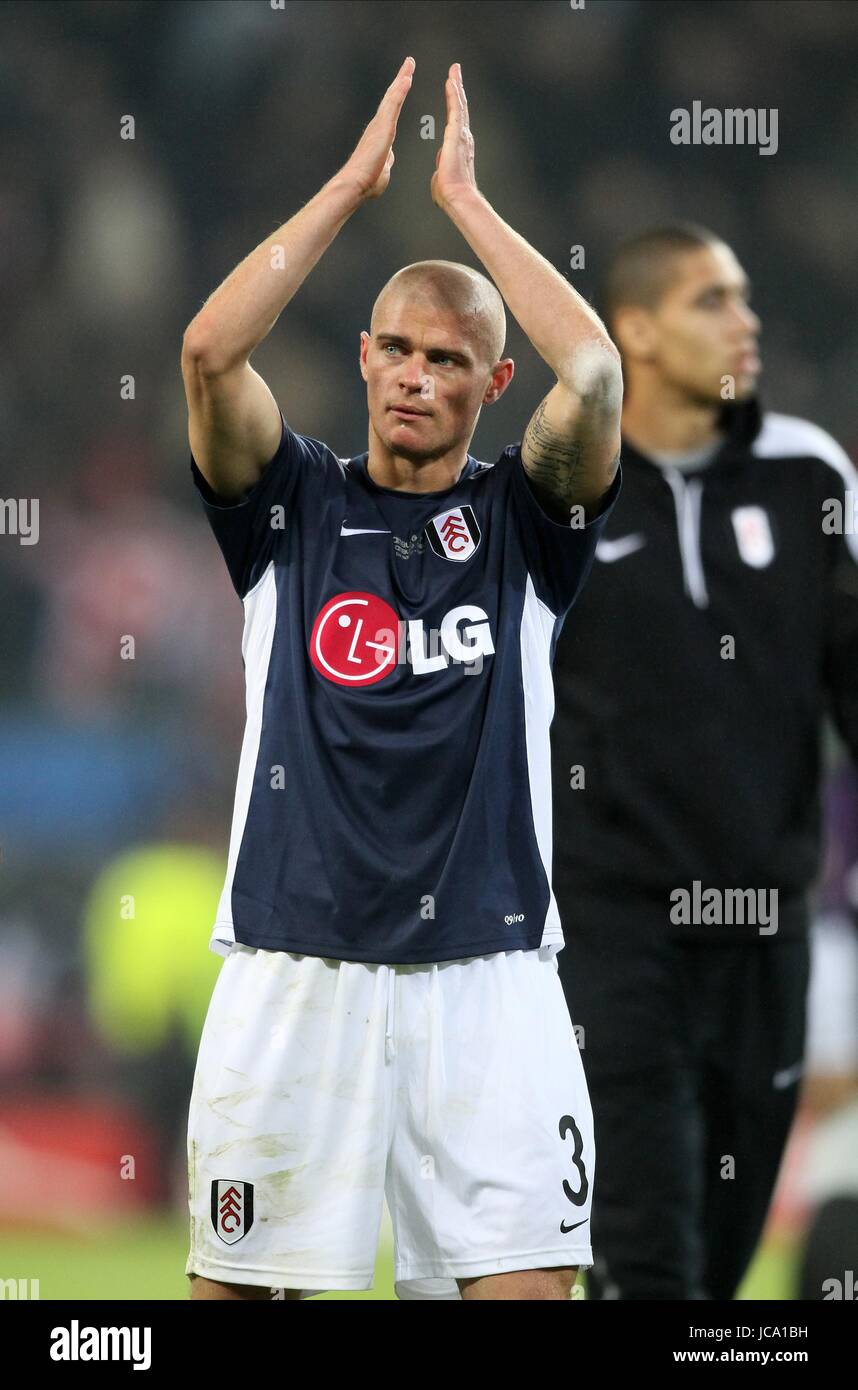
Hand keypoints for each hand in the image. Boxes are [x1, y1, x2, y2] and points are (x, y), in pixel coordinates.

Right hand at [338, 57, 414, 200]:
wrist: (356, 184)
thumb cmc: (367, 181)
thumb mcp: (383, 168)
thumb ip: (387, 160)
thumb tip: (389, 158)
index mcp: (380, 134)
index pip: (392, 108)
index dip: (398, 93)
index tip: (406, 80)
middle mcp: (378, 125)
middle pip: (391, 96)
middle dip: (400, 78)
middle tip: (409, 63)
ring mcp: (379, 125)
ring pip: (392, 96)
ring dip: (401, 78)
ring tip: (410, 64)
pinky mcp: (383, 128)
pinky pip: (393, 105)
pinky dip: (400, 91)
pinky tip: (407, 79)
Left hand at [431, 63, 478, 212]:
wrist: (457, 198)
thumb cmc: (449, 193)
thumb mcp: (442, 177)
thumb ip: (441, 169)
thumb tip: (440, 170)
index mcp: (457, 146)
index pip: (455, 120)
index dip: (453, 105)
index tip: (451, 91)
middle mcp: (463, 137)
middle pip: (460, 108)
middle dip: (457, 89)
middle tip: (455, 72)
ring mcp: (461, 135)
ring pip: (459, 105)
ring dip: (456, 86)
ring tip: (454, 70)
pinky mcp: (457, 135)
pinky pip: (455, 110)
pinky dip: (453, 95)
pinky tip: (451, 82)